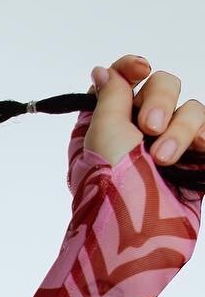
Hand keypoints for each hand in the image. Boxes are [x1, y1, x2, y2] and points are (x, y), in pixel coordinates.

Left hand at [84, 54, 203, 170]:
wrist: (137, 229)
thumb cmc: (112, 182)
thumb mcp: (102, 131)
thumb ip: (110, 95)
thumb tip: (102, 70)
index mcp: (112, 122)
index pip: (127, 78)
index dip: (133, 67)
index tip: (139, 69)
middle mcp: (140, 131)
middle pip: (163, 86)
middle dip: (160, 100)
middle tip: (150, 127)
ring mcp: (170, 145)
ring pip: (190, 109)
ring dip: (179, 129)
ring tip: (163, 159)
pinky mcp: (195, 161)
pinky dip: (203, 136)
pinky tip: (195, 152)